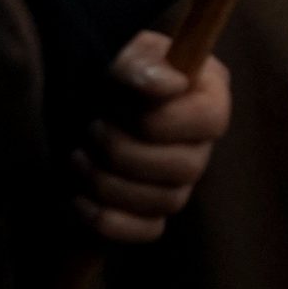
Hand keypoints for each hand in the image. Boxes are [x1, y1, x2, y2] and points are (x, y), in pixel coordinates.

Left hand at [71, 32, 231, 243]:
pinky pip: (148, 232)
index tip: (119, 107)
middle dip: (124, 153)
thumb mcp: (124, 56)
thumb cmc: (112, 74)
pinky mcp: (153, 212)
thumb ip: (141, 64)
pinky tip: (80, 199)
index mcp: (208, 98)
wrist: (78, 102)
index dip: (159, 122)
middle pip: (186, 168)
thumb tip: (168, 84)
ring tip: (78, 158)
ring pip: (167, 202)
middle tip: (91, 131)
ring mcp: (179, 182)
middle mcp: (201, 144)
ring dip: (110, 184)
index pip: (209, 121)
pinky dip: (110, 221)